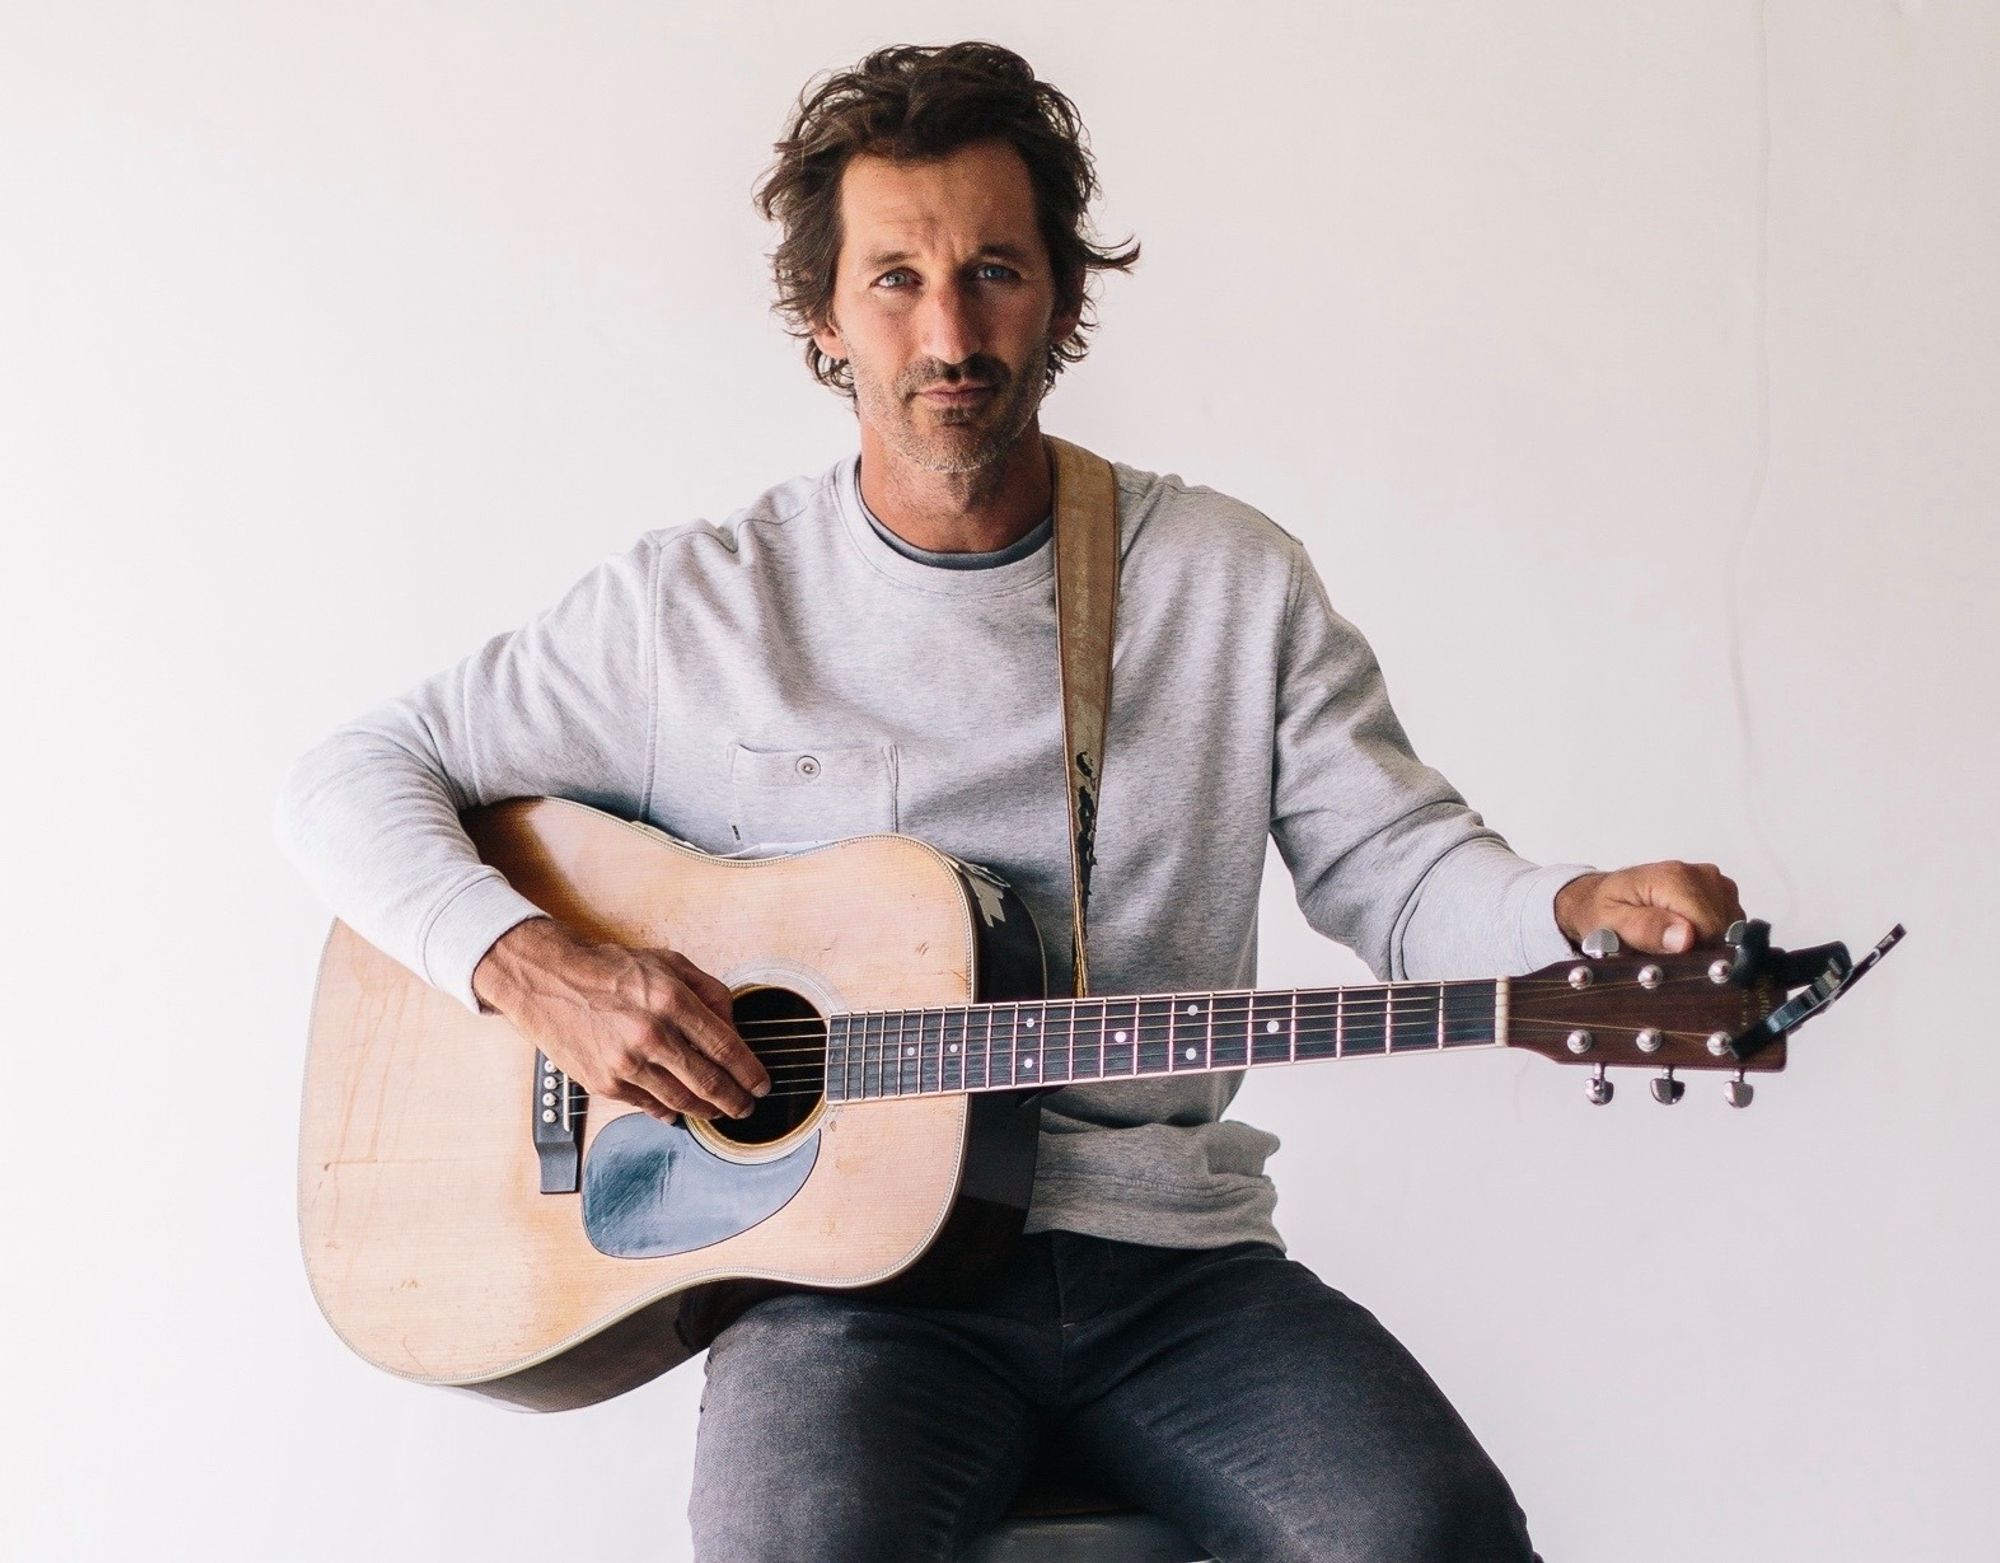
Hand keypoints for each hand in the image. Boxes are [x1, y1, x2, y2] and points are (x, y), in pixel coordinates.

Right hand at [471, 917, 770, 1122]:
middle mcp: (650, 1034)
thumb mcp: (669, 963)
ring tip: (718, 1111)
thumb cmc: (611, 970)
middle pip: (709, 1083)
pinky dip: (669, 1110)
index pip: (725, 1047)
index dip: (749, 1072)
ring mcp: (626, 1063)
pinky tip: (680, 1109)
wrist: (550, 981)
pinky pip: (648, 1106)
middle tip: (746, 1106)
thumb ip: (709, 992)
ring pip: (681, 1101)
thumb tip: (735, 1027)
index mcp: (671, 1000)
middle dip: (735, 1101)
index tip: (761, 1083)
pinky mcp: (605, 1083)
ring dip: (706, 1111)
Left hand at [1554, 861, 1745, 954]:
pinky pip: (1731, 921)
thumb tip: (1685, 937)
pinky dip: (1712, 933)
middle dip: (1698, 947)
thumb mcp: (1611, 924)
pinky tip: (1686, 932)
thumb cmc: (1603, 910)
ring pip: (1730, 926)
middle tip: (1664, 948)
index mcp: (1673, 879)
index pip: (1710, 928)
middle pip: (1722, 928)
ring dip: (1705, 940)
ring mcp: (1711, 880)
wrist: (1599, 897)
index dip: (1694, 951)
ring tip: (1671, 938)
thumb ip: (1646, 929)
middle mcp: (1697, 874)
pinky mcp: (1718, 889)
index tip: (1669, 956)